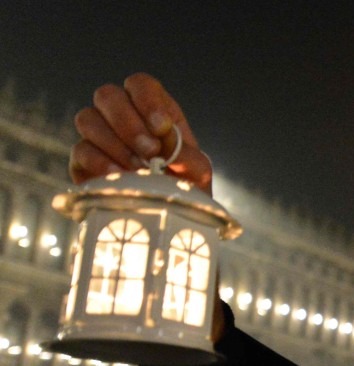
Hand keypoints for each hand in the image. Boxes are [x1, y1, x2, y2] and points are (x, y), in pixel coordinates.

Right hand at [69, 73, 212, 193]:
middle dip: (128, 123)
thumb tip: (166, 144)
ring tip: (139, 168)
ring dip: (115, 143)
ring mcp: (98, 137)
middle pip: (107, 95)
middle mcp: (120, 117)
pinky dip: (101, 162)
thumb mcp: (197, 171)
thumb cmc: (185, 187)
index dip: (147, 100)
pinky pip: (80, 150)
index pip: (139, 84)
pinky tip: (121, 175)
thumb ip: (188, 156)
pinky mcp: (83, 161)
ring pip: (88, 119)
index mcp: (152, 110)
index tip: (162, 128)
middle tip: (151, 151)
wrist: (168, 218)